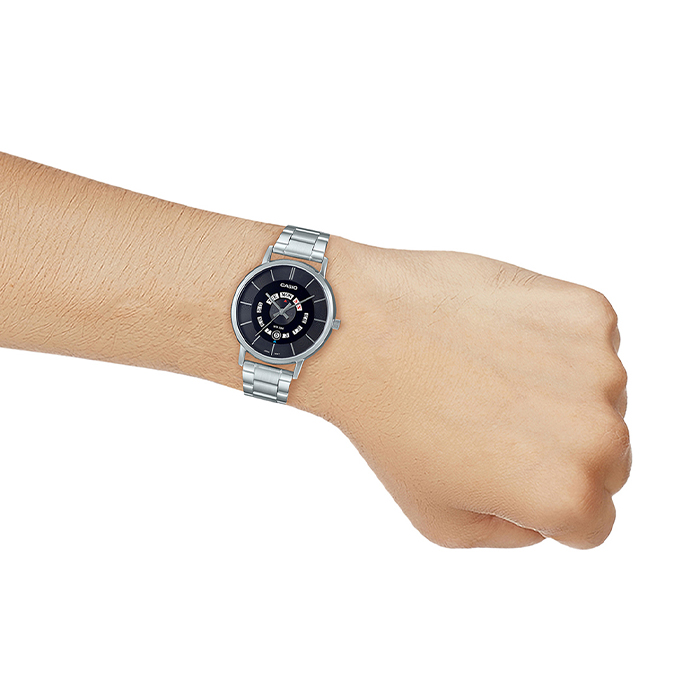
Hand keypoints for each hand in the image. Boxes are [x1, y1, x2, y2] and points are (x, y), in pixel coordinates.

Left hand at [293, 236, 630, 548]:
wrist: (361, 330)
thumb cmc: (389, 424)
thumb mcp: (441, 521)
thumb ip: (514, 533)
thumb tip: (549, 513)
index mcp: (565, 493)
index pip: (593, 520)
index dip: (545, 501)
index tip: (503, 470)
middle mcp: (597, 432)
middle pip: (608, 458)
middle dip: (560, 449)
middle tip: (491, 421)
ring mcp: (597, 364)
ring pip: (599, 397)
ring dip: (558, 392)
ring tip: (487, 375)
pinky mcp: (586, 311)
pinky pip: (590, 343)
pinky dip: (555, 343)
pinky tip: (498, 338)